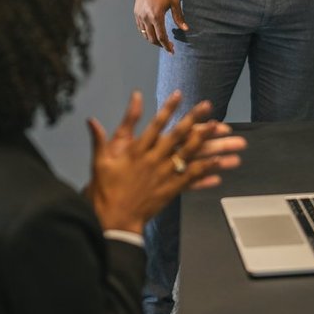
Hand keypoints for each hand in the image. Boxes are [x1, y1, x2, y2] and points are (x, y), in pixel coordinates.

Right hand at [84, 91, 246, 234]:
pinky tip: (219, 164)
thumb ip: (99, 138)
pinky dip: (205, 171)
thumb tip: (92, 120)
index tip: (179, 94)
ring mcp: (163, 175)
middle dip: (193, 118)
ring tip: (221, 129)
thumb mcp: (99, 161)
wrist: (113, 219)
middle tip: (207, 105)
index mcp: (136, 151)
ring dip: (205, 141)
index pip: (155, 125)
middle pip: (177, 136)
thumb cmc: (104, 190)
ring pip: (188, 155)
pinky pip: (191, 179)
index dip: (168, 108)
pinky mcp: (170, 190)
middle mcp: (153, 160)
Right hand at [134, 0, 186, 53]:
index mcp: (156, 16)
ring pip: (145, 34)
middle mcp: (146, 18)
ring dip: (153, 40)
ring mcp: (139, 16)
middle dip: (160, 45)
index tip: (172, 50)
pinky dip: (146, 33)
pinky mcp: (136, 13)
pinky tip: (152, 32)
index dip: (167, 46)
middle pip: (152, 39)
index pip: (161, 37)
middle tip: (168, 46)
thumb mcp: (174, 2)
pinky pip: (140, 28)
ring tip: (161, 41)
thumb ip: (179, 17)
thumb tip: (185, 29)